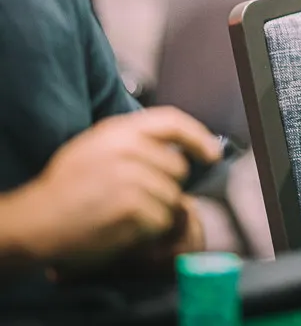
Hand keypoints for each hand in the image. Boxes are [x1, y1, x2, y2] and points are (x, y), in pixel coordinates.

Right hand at [11, 107, 220, 267]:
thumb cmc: (65, 188)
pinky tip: (123, 227)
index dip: (198, 137)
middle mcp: (128, 149)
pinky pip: (161, 221)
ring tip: (123, 214)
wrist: (36, 221)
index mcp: (119, 130)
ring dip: (156, 212)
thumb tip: (178, 150)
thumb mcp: (95, 147)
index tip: (212, 153)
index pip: (173, 121)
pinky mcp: (133, 206)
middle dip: (167, 187)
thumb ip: (134, 142)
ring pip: (172, 198)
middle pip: (178, 169)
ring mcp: (132, 177)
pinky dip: (148, 230)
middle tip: (136, 198)